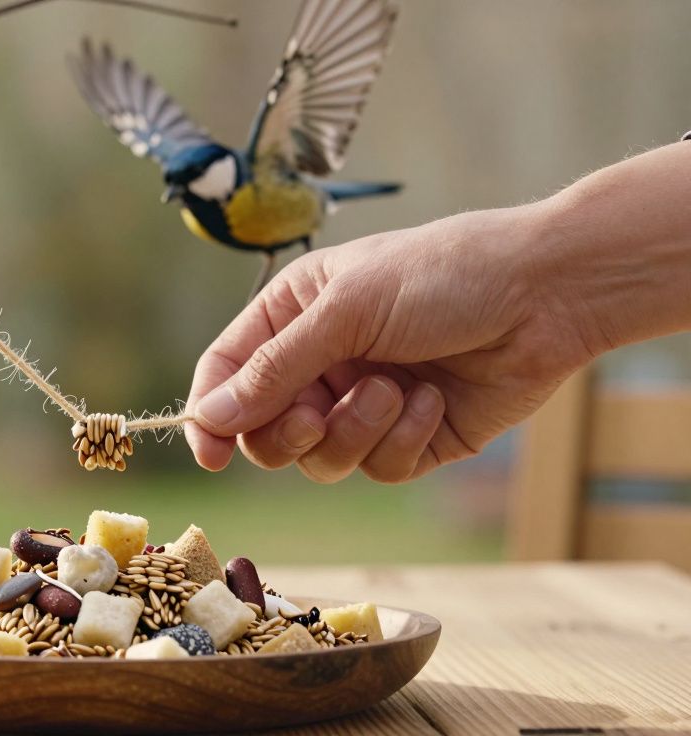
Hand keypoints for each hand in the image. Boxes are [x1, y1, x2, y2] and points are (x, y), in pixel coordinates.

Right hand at [185, 205, 591, 482]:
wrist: (547, 294)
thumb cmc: (444, 275)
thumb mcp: (346, 310)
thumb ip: (273, 368)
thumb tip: (209, 418)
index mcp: (294, 315)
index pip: (227, 372)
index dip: (211, 413)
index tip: (210, 452)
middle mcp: (323, 362)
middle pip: (266, 431)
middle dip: (288, 430)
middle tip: (312, 414)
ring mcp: (366, 404)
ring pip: (321, 458)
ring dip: (353, 431)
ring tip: (393, 392)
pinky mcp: (411, 438)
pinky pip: (379, 468)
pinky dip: (401, 440)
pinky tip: (431, 401)